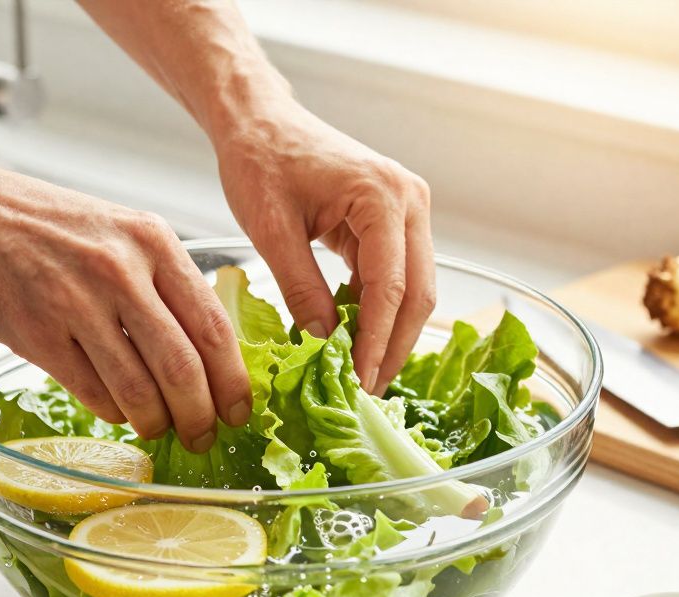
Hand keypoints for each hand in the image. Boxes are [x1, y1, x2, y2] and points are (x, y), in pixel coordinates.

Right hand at [0, 159, 252, 450]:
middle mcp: (120, 271)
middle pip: (184, 369)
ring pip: (140, 391)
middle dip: (202, 417)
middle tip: (205, 438)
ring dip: (156, 423)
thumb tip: (208, 352)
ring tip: (159, 430)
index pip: (214, 326)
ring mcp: (76, 305)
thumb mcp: (120, 230)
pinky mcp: (37, 336)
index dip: (234, 381)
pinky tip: (118, 411)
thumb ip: (162, 280)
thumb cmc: (44, 223)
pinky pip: (94, 394)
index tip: (241, 410)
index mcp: (153, 241)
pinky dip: (114, 413)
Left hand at [215, 100, 434, 395]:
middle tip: (366, 392)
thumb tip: (325, 343)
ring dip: (390, 333)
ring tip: (361, 376)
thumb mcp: (271, 230)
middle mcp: (409, 201)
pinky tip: (356, 342)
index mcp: (383, 197)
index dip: (377, 342)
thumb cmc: (260, 162)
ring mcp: (408, 210)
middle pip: (419, 293)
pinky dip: (379, 311)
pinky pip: (397, 276)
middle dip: (394, 347)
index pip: (391, 287)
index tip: (360, 383)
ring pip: (414, 289)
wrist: (261, 122)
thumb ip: (300, 287)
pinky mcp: (395, 221)